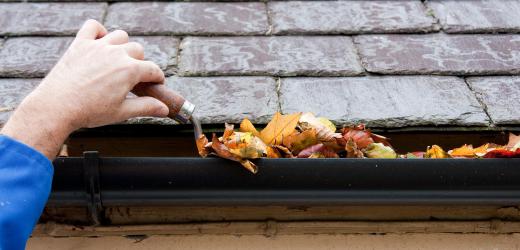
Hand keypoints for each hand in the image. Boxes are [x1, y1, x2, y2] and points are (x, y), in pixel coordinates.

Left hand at [1, 20, 168, 158]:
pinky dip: (99, 31)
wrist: (56, 107)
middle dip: (140, 63)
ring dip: (123, 46)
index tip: (155, 85)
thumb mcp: (122, 112)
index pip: (153, 69)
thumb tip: (164, 109)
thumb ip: (146, 107)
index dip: (157, 79)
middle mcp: (116, 53)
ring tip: (118, 61)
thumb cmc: (89, 111)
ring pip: (120, 36)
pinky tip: (101, 44)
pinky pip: (93, 26)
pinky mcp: (80, 44)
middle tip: (133, 78)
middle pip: (138, 50)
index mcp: (130, 70)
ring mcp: (98, 46)